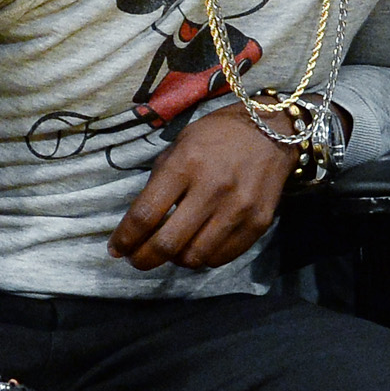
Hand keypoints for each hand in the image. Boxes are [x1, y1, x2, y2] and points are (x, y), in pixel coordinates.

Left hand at [108, 105, 295, 271]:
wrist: (273, 131)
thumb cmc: (218, 136)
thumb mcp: (181, 145)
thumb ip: (160, 182)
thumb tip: (139, 223)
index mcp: (186, 164)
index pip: (145, 215)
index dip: (125, 238)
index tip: (116, 248)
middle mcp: (212, 189)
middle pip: (167, 243)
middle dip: (143, 259)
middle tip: (136, 260)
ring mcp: (238, 209)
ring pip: (194, 257)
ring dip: (175, 260)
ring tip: (169, 251)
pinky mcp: (258, 223)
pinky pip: (221, 257)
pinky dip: (203, 258)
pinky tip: (197, 247)